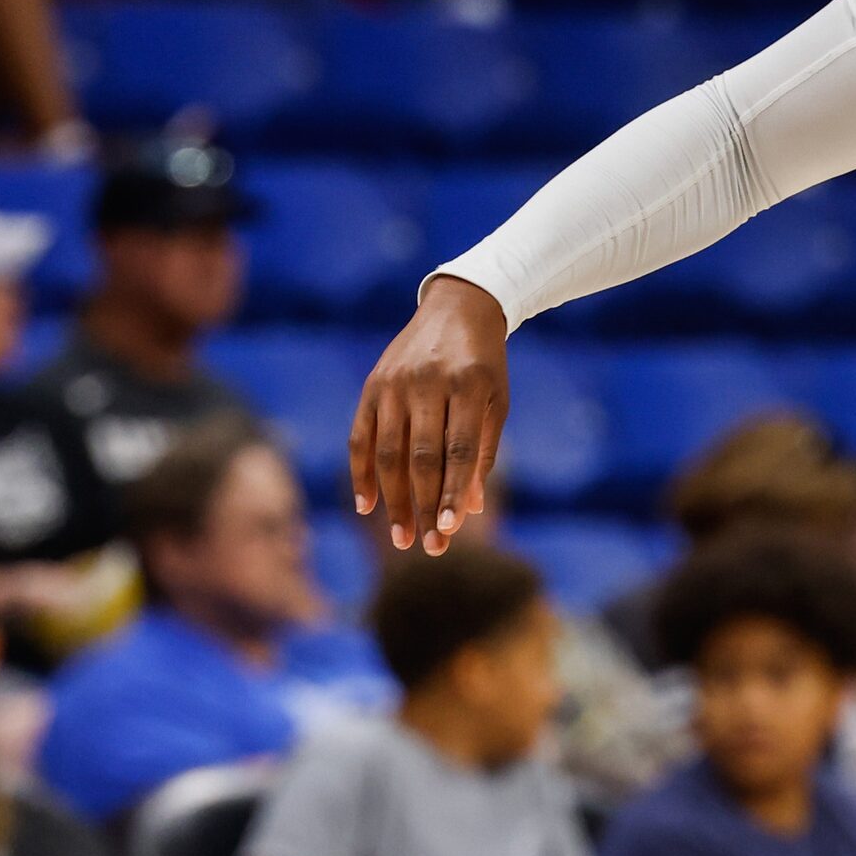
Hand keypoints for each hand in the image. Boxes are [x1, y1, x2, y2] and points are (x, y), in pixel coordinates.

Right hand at [350, 275, 509, 552]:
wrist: (457, 307)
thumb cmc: (484, 363)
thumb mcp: (495, 400)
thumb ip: (482, 451)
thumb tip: (470, 508)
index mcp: (467, 384)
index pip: (458, 450)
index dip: (452, 493)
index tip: (450, 531)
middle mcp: (426, 382)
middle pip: (420, 457)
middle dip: (423, 506)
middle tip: (429, 547)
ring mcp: (393, 384)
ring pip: (388, 453)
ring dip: (393, 501)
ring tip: (403, 537)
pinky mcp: (371, 385)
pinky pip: (360, 438)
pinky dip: (362, 473)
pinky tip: (367, 506)